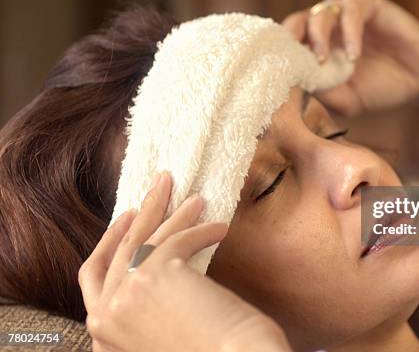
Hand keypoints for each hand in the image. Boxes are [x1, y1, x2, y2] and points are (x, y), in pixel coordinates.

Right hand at [79, 172, 291, 351]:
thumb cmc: (206, 350)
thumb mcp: (155, 330)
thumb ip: (141, 305)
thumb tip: (152, 261)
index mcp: (102, 332)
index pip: (95, 273)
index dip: (110, 240)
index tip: (128, 218)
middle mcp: (104, 315)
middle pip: (121, 248)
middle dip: (143, 211)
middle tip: (160, 187)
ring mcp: (125, 295)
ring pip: (148, 238)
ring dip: (174, 212)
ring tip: (194, 198)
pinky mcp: (154, 276)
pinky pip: (179, 240)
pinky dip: (201, 230)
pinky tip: (218, 227)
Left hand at [283, 0, 418, 115]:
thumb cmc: (380, 87)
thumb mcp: (347, 100)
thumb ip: (325, 93)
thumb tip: (297, 88)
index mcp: (316, 47)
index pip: (289, 43)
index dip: (281, 55)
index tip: (277, 74)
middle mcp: (327, 27)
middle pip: (297, 22)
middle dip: (291, 41)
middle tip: (294, 63)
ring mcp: (346, 13)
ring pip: (319, 12)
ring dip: (318, 37)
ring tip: (324, 61)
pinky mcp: (368, 4)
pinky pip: (351, 7)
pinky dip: (349, 30)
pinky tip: (353, 54)